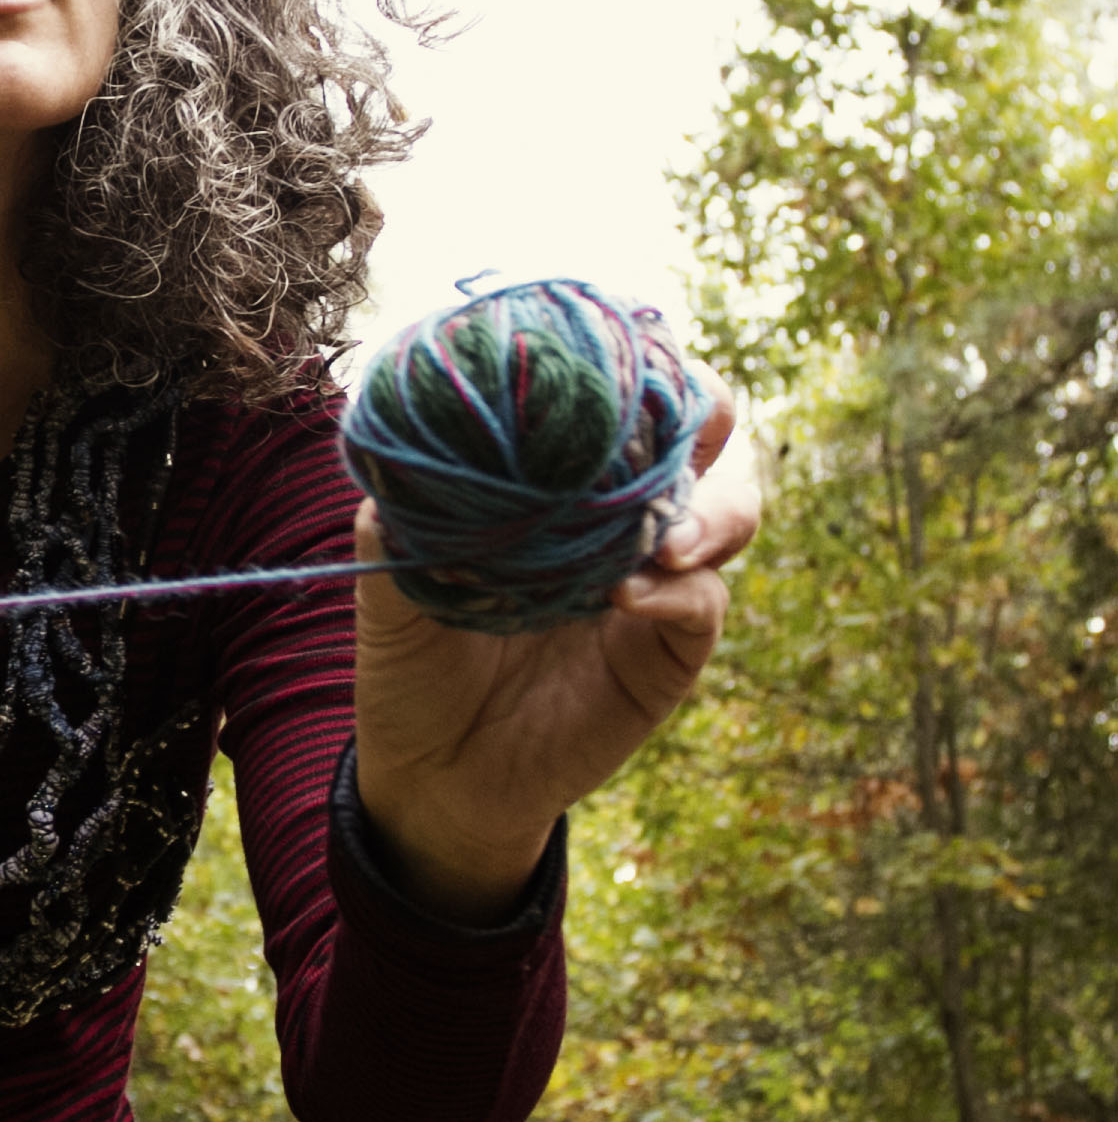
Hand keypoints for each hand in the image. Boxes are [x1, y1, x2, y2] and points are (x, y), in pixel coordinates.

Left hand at [352, 375, 765, 922]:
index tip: (616, 349)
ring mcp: (656, 581)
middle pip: (703, 436)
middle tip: (681, 418)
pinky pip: (702, 605)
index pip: (620, 399)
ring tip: (660, 534)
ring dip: (705, 508)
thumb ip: (399, 523)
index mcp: (559, 483)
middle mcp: (621, 517)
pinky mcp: (668, 651)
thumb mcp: (392, 587)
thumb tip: (394, 455)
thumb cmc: (416, 662)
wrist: (433, 772)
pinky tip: (627, 595)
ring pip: (729, 511)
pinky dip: (678, 591)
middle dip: (701, 409)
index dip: (632, 362)